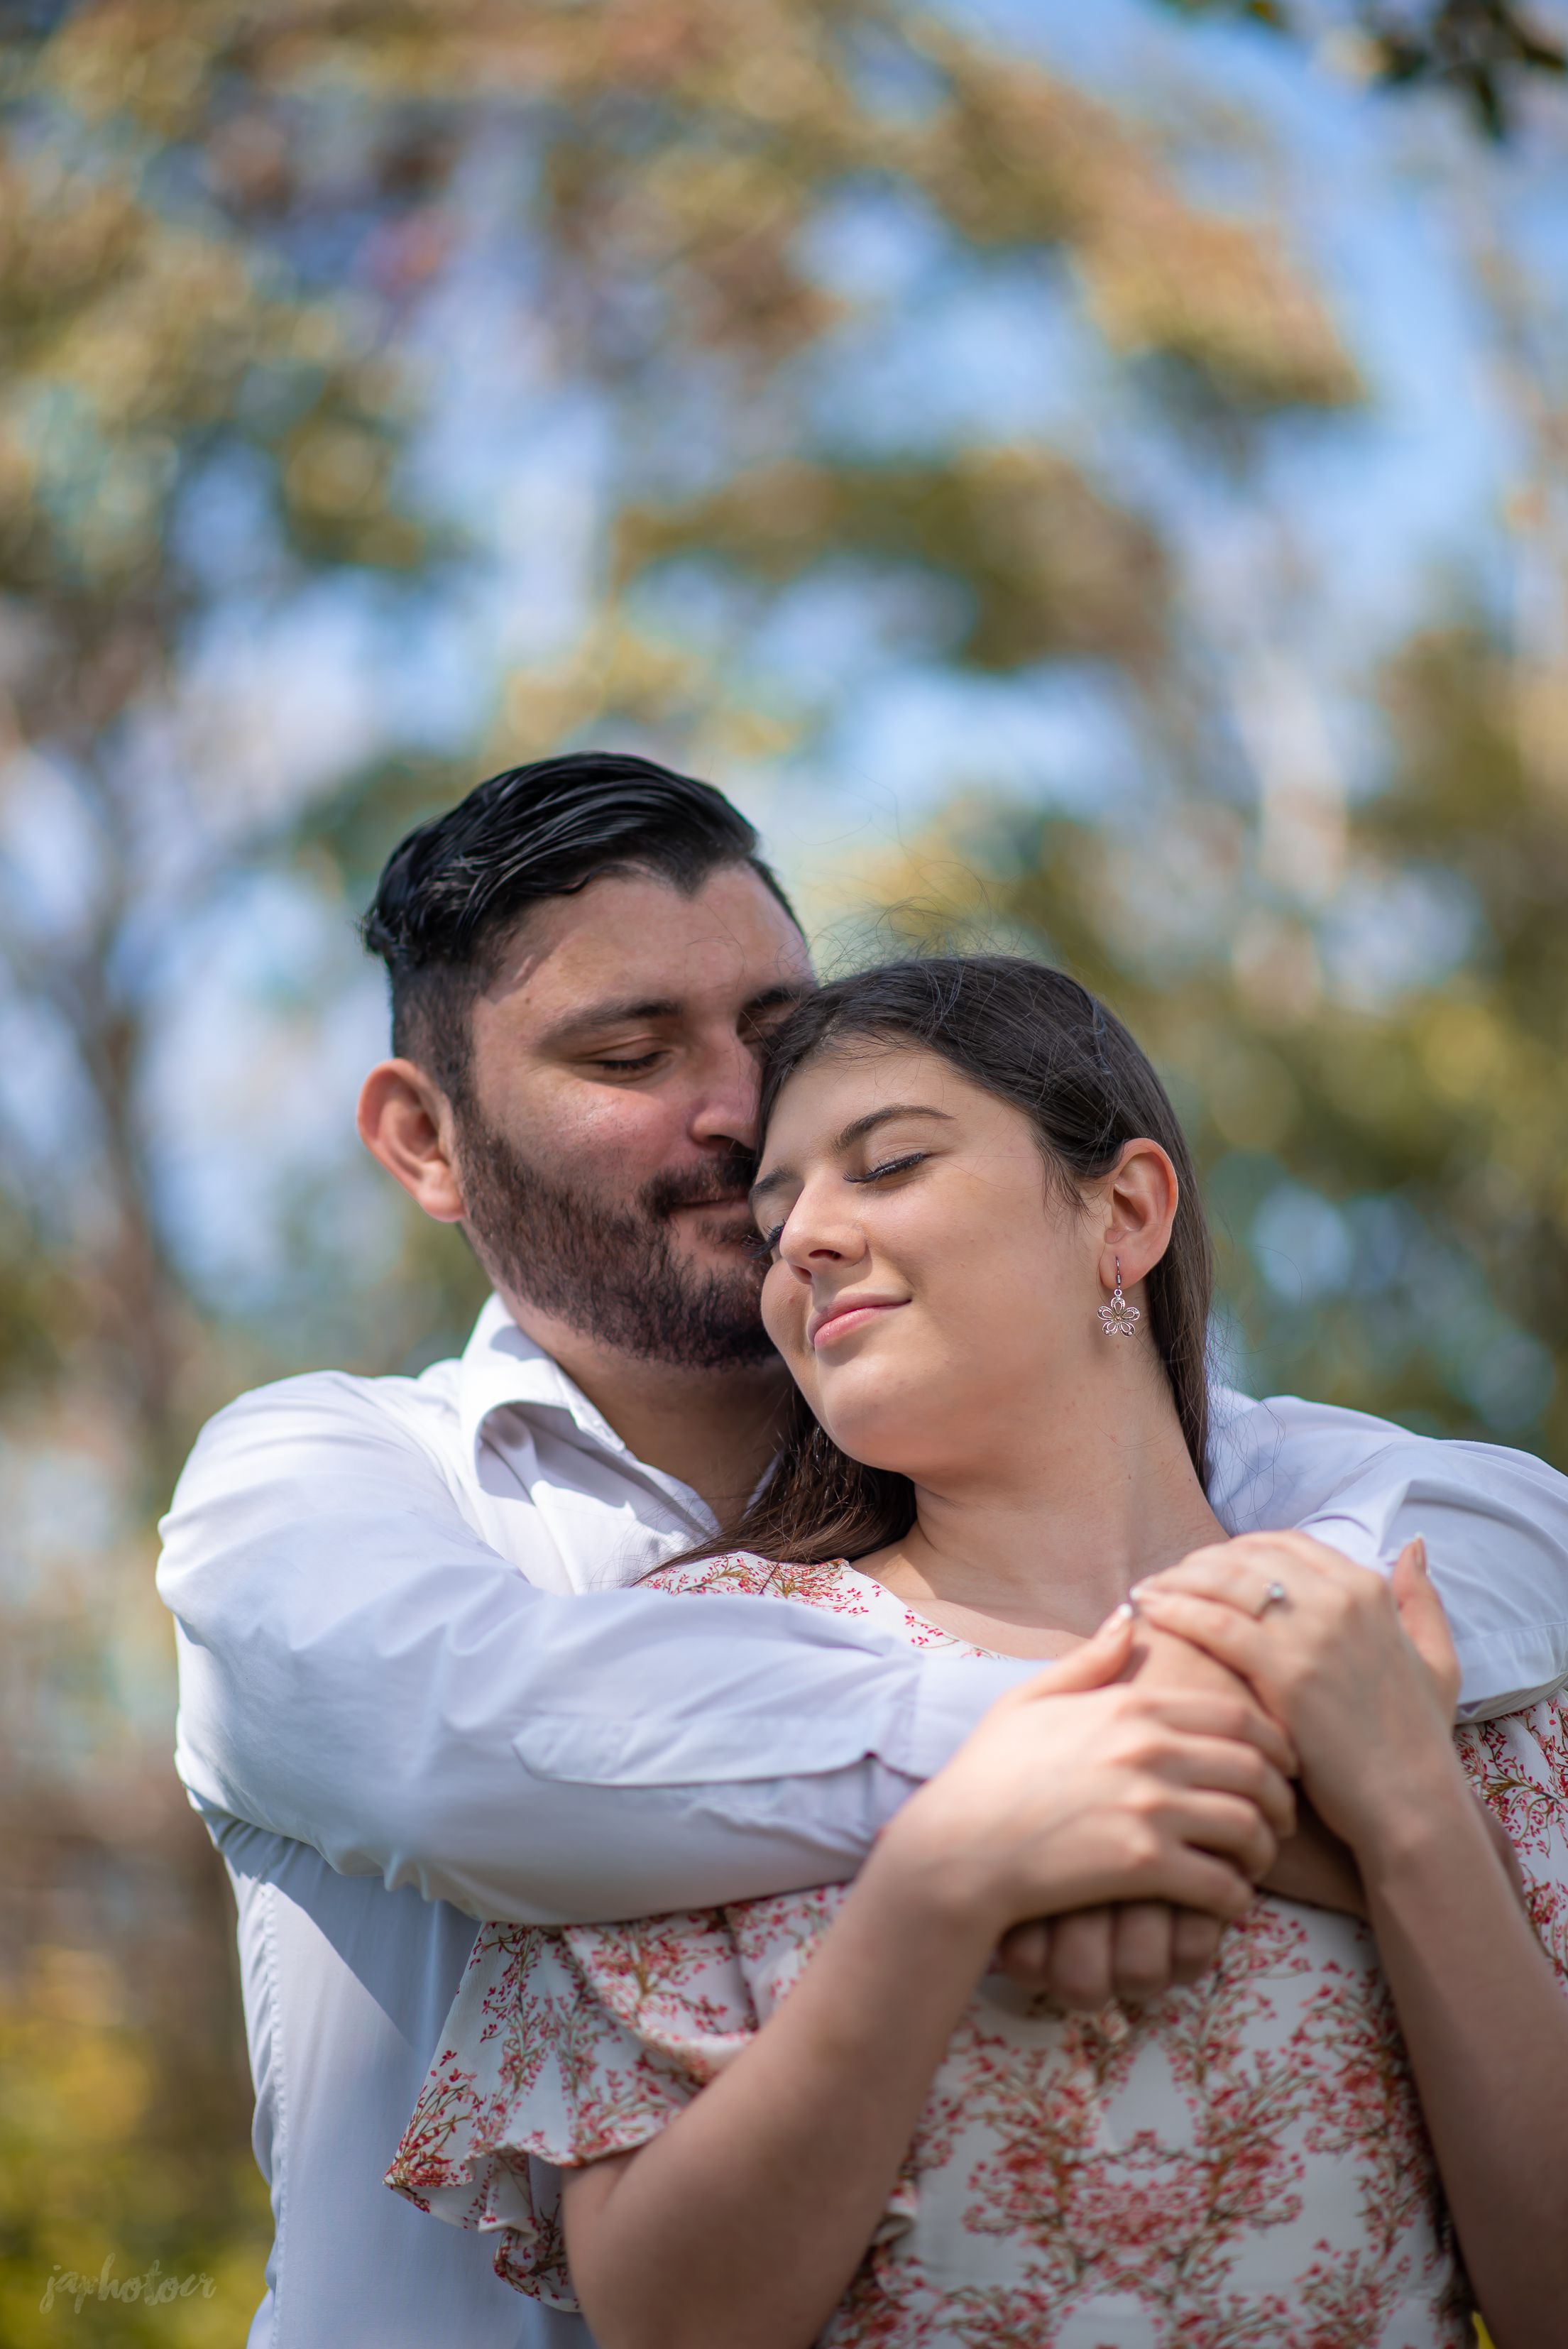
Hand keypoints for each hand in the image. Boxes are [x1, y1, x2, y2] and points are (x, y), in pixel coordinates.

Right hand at [995, 1609, 1281, 2008]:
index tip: (1280, 1763)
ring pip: (1249, 1826)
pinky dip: (1235, 1896)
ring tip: (1255, 1861)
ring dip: (1263, 1849)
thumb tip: (1131, 1616)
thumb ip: (1090, 1660)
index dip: (1274, 1740)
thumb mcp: (1030, 1699)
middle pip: (1256, 1768)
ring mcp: (1149, 1808)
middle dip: (1280, 1796)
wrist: (958, 1847)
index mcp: (1131, 1705)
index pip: (1237, 1714)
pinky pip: (1222, 1884)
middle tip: (1280, 1818)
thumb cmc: (989, 1773)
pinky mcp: (1143, 1865)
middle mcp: (1150, 1750)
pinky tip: (1224, 1899)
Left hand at [1130, 1533, 1459, 1859]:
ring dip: (1176, 1580)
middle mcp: (1342, 1597)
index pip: (1283, 1543)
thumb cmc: (1416, 1740)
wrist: (1410, 1803)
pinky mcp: (1286, 1671)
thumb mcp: (1436, 1659)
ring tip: (1146, 1592)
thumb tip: (1412, 1543)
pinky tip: (1149, 1613)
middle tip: (1166, 1579)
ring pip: (1224, 1581)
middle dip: (1199, 1562)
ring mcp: (1314, 1632)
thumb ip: (1421, 1598)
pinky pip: (1214, 1623)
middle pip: (1247, 1555)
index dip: (1236, 1550)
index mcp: (1369, 1587)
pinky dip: (1175, 1610)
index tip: (1206, 1566)